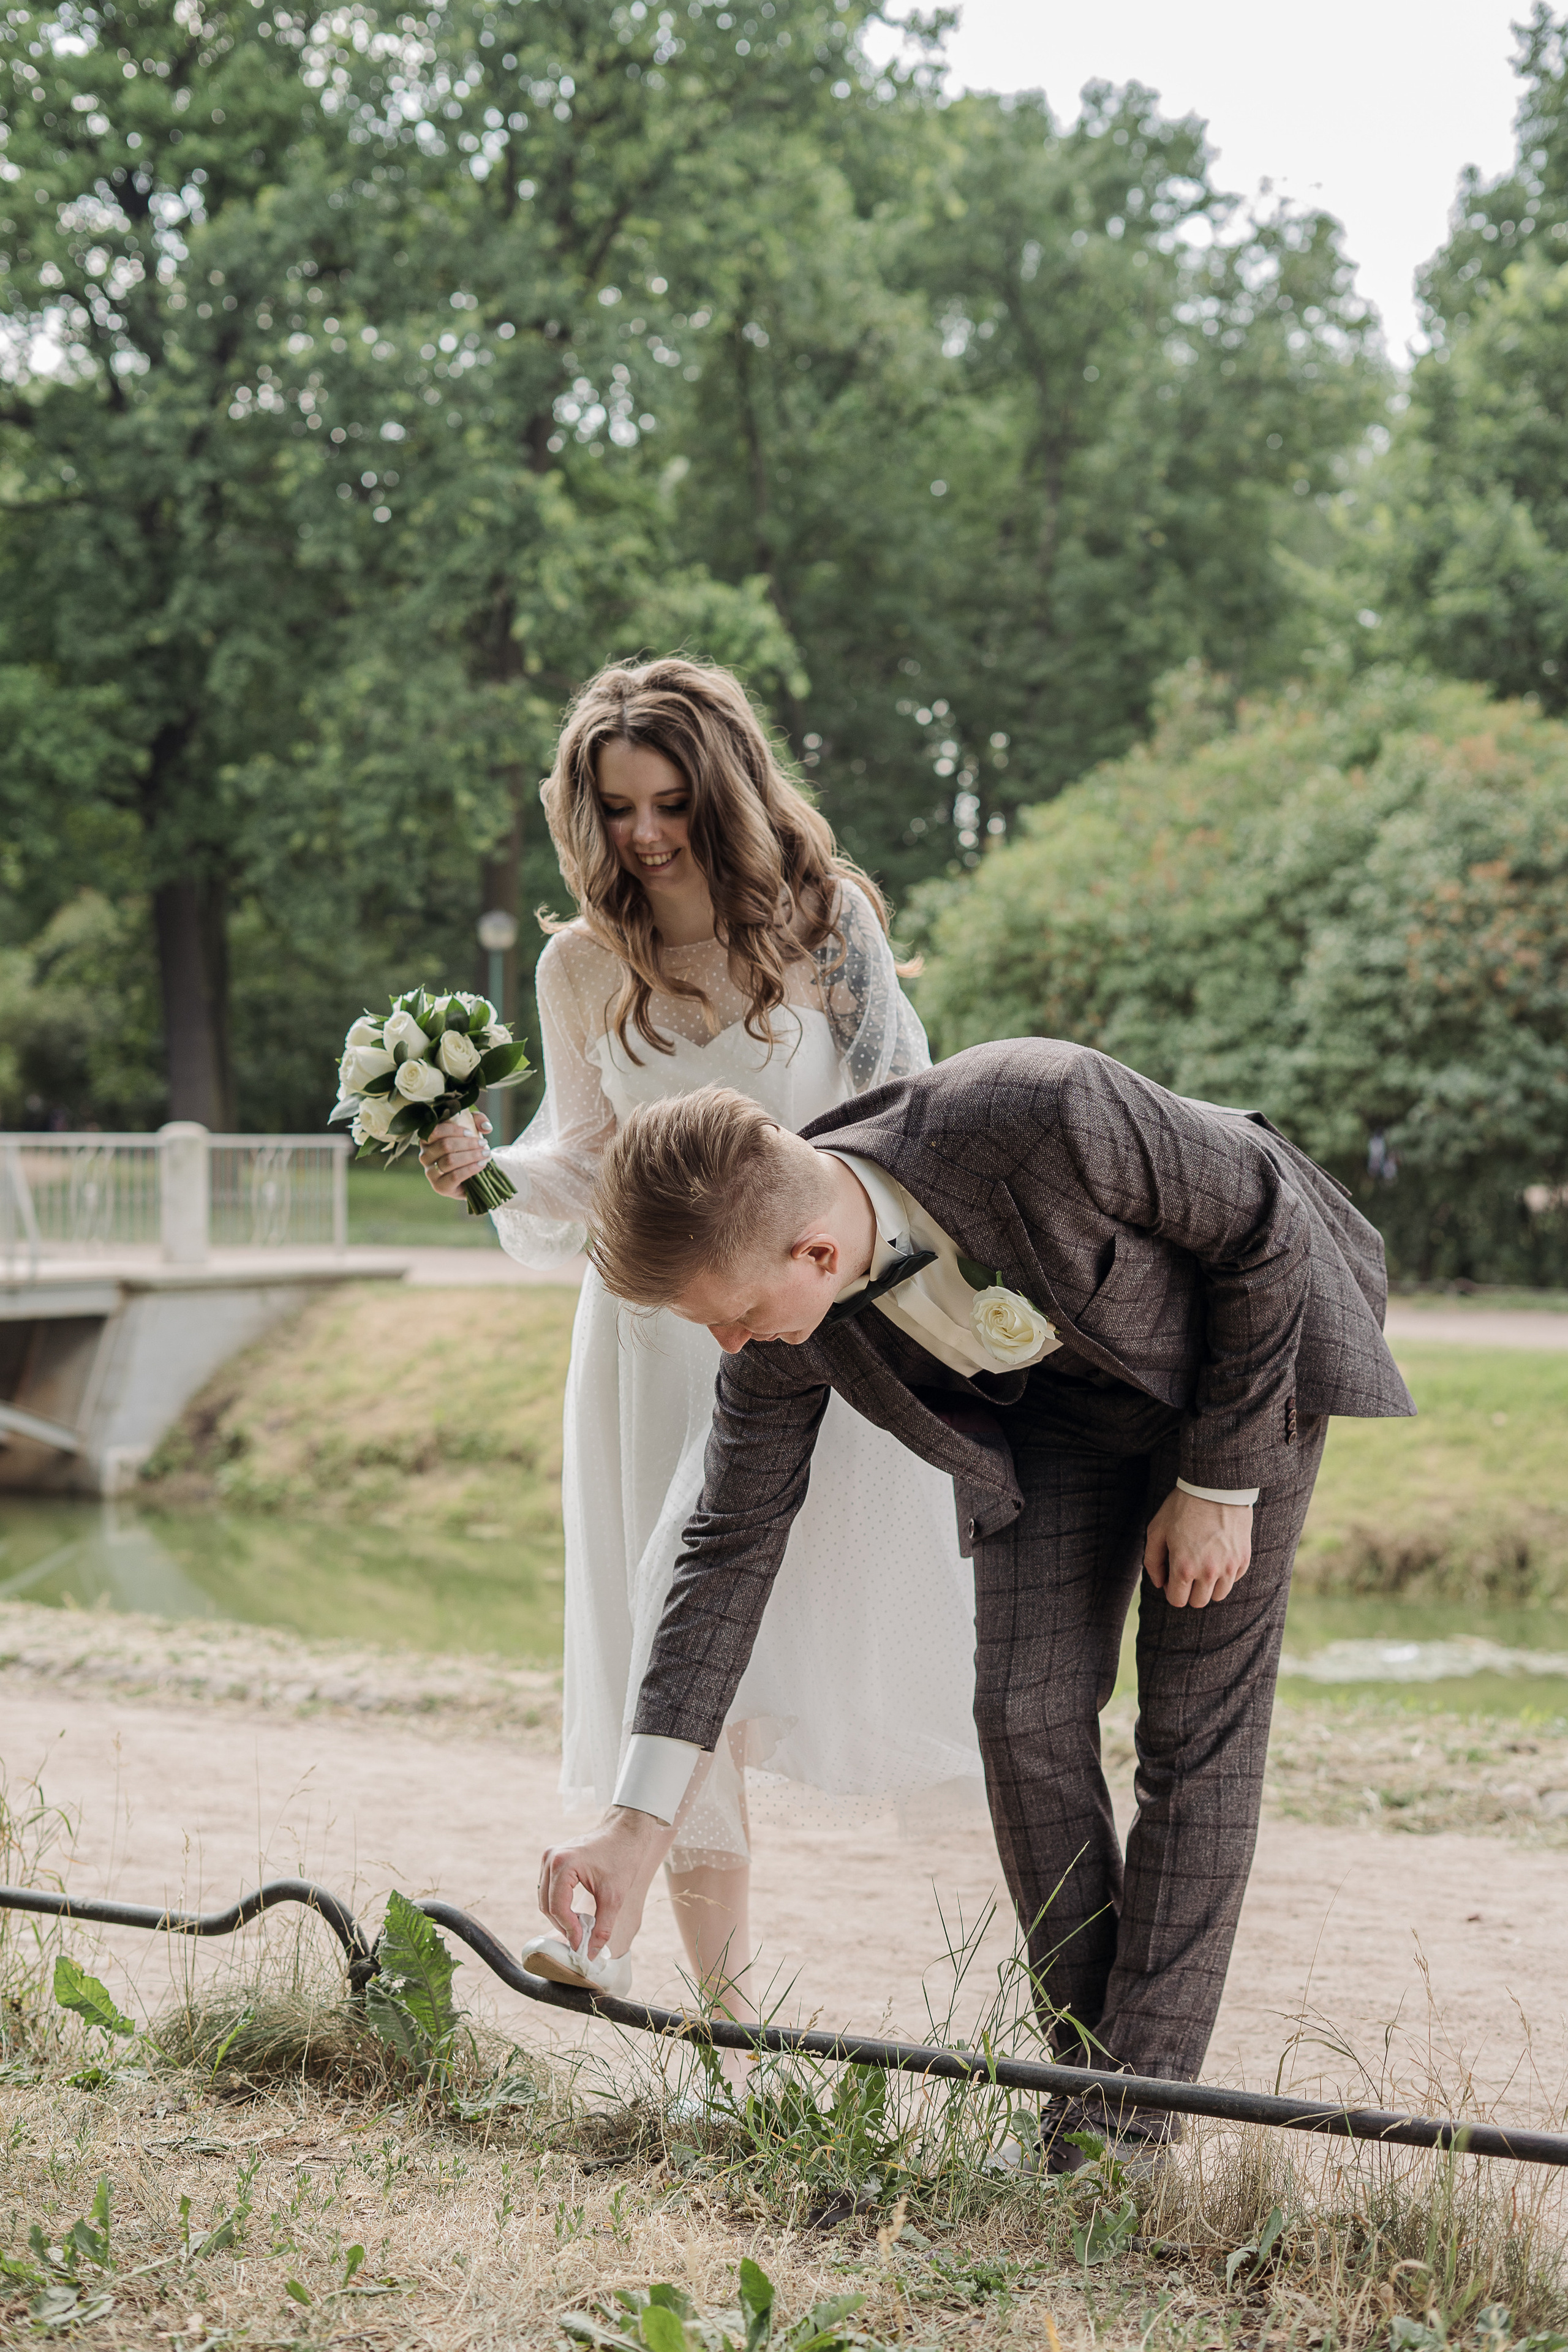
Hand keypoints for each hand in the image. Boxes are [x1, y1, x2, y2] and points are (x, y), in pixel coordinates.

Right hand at [419, 1111, 490, 1197]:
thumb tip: (486, 1127)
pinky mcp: (439, 1186)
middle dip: (468, 1144)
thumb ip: (477, 1121)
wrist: (468, 1178)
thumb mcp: (469, 1131)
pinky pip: (454, 1176)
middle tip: (484, 1144)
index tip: (471, 1133)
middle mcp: (425, 1156)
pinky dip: (470, 1169)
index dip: (454, 1130)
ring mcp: (430, 1172)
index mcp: (427, 1140)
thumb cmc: (465, 1150)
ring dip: (471, 1156)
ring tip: (486, 1154)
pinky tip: (481, 1165)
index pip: (435, 1131)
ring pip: (449, 1161)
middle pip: (444, 1145)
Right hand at [538, 1807, 671, 1960]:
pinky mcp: (552, 1858)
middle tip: (582, 1939)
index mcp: (563, 1863)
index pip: (558, 1908)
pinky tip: (577, 1913)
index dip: (569, 1930)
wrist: (626, 1830)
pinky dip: (559, 1904)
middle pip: (547, 1905)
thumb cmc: (623, 1857)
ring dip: (560, 1916)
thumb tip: (589, 1955)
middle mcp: (550, 1858)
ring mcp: (549, 1856)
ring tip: (581, 1927)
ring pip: (545, 1899)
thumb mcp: (615, 1897)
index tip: (582, 1945)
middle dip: (564, 1925)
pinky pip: (549, 1889)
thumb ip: (602, 1928)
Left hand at [1143, 1488, 1253, 1608]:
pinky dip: (1225, 1574)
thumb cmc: (1181, 1507)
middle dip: (1189, 1591)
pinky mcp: (1243, 1559)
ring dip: (1208, 1586)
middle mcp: (1208, 1572)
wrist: (1215, 1487)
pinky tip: (1218, 1555)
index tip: (1172, 1578)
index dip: (1172, 1591)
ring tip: (1203, 1565)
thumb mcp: (1157, 1531)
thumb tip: (1159, 1584)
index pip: (1178, 1600)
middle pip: (1198, 1602)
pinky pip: (1233, 1580)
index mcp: (1184, 1567)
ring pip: (1218, 1595)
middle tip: (1187, 1571)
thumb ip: (1152, 1561)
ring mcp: (1229, 1567)